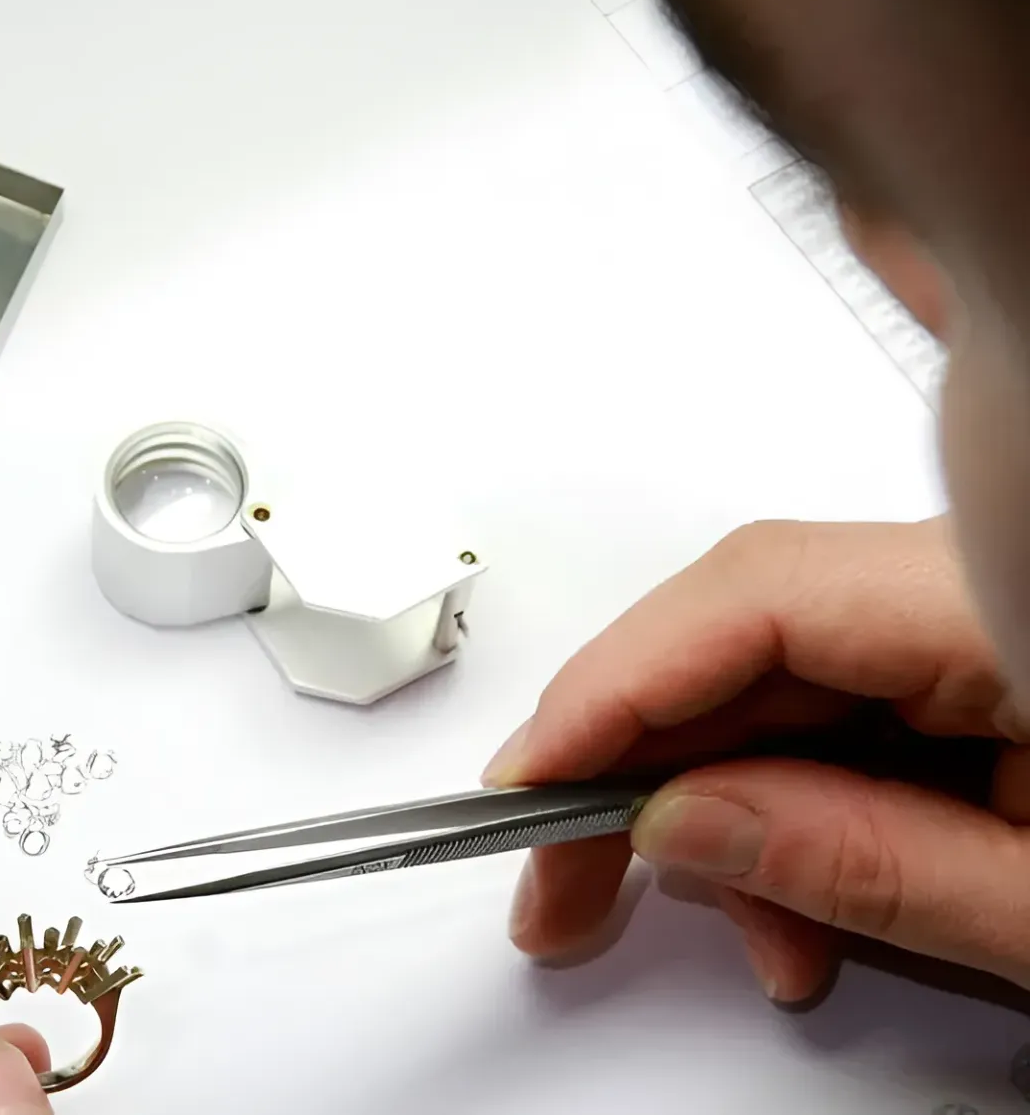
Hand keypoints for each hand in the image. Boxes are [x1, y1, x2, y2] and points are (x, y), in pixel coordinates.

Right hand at [484, 518, 1029, 1001]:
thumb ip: (870, 863)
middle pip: (740, 636)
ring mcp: (963, 614)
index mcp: (999, 603)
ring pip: (774, 680)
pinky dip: (796, 803)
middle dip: (637, 767)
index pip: (757, 596)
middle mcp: (968, 582)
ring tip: (743, 933)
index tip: (530, 779)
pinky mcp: (966, 658)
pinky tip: (803, 897)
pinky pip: (836, 707)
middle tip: (560, 881)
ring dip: (722, 806)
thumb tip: (684, 824)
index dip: (617, 684)